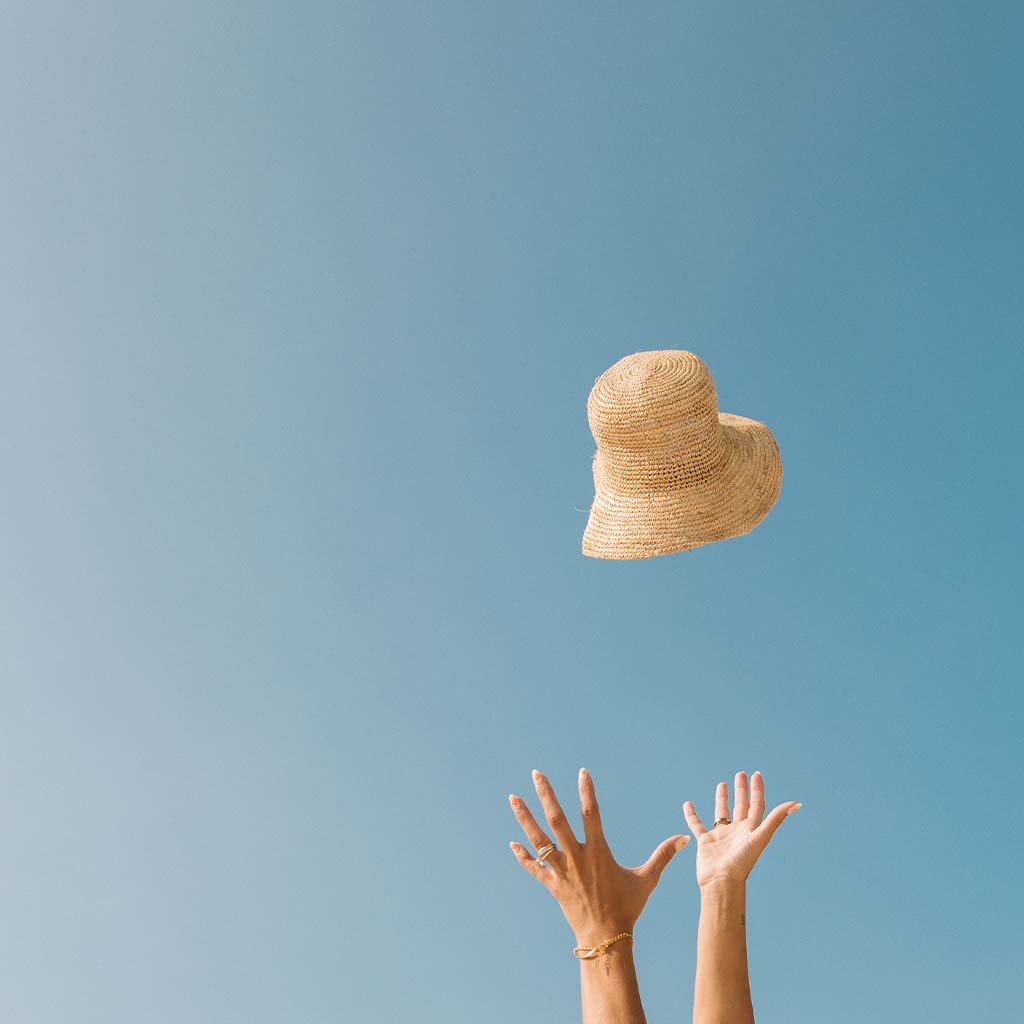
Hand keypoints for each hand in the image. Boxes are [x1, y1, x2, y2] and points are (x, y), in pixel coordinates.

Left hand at [508, 768, 689, 942]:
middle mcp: (576, 858)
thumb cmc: (628, 907)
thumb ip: (663, 855)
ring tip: (513, 797)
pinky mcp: (553, 886)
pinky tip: (511, 843)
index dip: (587, 792)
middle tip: (536, 773)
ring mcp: (562, 872)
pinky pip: (534, 869)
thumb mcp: (647, 879)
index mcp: (598, 852)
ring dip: (525, 818)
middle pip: (556, 820)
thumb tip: (684, 838)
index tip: (582, 772)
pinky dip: (523, 857)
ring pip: (539, 840)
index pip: (591, 814)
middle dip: (546, 795)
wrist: (606, 939)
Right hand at [682, 771, 799, 890]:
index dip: (757, 790)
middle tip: (740, 774)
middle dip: (742, 790)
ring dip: (722, 799)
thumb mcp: (760, 837)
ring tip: (722, 784)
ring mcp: (721, 836)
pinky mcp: (705, 841)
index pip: (756, 805)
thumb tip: (796, 803)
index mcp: (751, 829)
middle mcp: (738, 831)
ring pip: (722, 813)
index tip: (756, 775)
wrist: (722, 882)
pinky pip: (697, 824)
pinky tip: (687, 804)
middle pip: (741, 806)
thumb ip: (775, 819)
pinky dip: (691, 814)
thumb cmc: (742, 861)